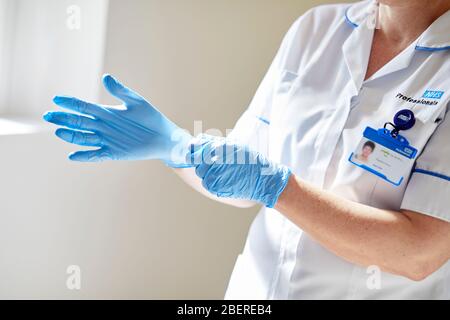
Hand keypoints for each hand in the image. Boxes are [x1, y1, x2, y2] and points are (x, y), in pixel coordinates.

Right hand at [43, 74, 192, 165]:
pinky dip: (85, 156)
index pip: (84, 107)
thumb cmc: (151, 118)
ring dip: (72, 136)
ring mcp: (107, 140)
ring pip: (84, 138)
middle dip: (64, 119)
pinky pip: (96, 155)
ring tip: (59, 132)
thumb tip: (105, 77)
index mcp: (107, 112)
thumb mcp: (136, 101)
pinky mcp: (113, 152)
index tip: (56, 99)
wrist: (164, 137)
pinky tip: (73, 155)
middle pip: (79, 122)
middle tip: (48, 116)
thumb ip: (120, 91)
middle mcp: (103, 126)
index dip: (70, 103)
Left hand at [190, 136, 290, 207]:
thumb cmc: (249, 160)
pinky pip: (206, 182)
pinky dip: (211, 180)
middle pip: (195, 159)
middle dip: (201, 161)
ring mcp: (213, 174)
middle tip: (212, 162)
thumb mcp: (233, 145)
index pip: (196, 145)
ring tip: (221, 170)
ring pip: (200, 171)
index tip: (194, 149)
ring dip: (206, 171)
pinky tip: (223, 178)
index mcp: (219, 147)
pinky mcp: (214, 186)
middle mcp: (215, 159)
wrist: (261, 179)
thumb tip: (196, 141)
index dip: (193, 148)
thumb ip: (214, 142)